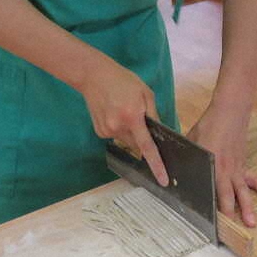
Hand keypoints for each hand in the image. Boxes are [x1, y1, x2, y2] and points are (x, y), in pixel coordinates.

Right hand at [78, 58, 167, 185]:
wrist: (94, 76)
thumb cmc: (123, 81)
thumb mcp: (145, 93)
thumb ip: (154, 114)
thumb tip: (160, 133)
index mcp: (133, 117)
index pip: (147, 147)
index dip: (156, 165)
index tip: (163, 180)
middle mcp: (118, 127)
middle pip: (137, 145)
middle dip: (143, 138)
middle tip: (140, 119)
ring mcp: (106, 131)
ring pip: (127, 141)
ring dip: (131, 132)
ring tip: (124, 111)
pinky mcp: (99, 131)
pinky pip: (116, 136)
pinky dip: (120, 129)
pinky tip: (115, 113)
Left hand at [189, 108, 256, 228]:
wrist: (230, 111)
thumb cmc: (208, 125)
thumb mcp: (191, 140)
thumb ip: (187, 156)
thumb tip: (174, 167)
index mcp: (211, 165)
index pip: (210, 189)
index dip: (210, 205)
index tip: (209, 220)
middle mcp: (225, 170)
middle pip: (228, 195)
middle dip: (230, 213)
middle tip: (232, 229)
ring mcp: (237, 168)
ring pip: (243, 191)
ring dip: (249, 207)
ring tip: (253, 223)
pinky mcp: (244, 164)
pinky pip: (255, 180)